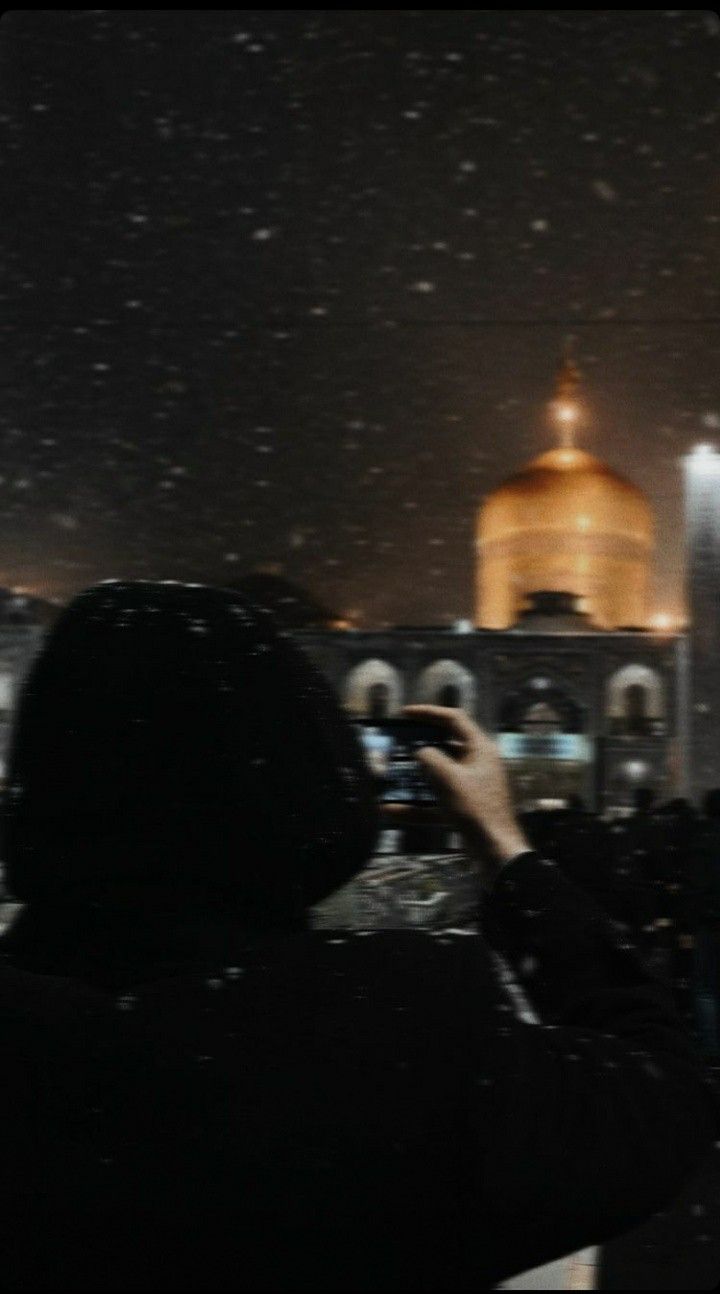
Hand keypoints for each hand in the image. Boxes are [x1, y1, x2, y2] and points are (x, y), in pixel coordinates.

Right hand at [403, 704, 530, 886]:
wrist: (496, 852)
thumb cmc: (476, 809)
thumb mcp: (448, 778)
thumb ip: (430, 758)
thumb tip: (421, 753)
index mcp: (480, 749)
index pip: (454, 719)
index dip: (428, 713)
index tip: (404, 714)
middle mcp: (477, 764)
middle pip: (444, 747)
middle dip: (418, 748)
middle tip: (397, 745)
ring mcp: (471, 788)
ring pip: (438, 777)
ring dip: (414, 779)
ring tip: (391, 777)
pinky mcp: (465, 809)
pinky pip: (437, 802)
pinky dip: (417, 806)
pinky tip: (392, 812)